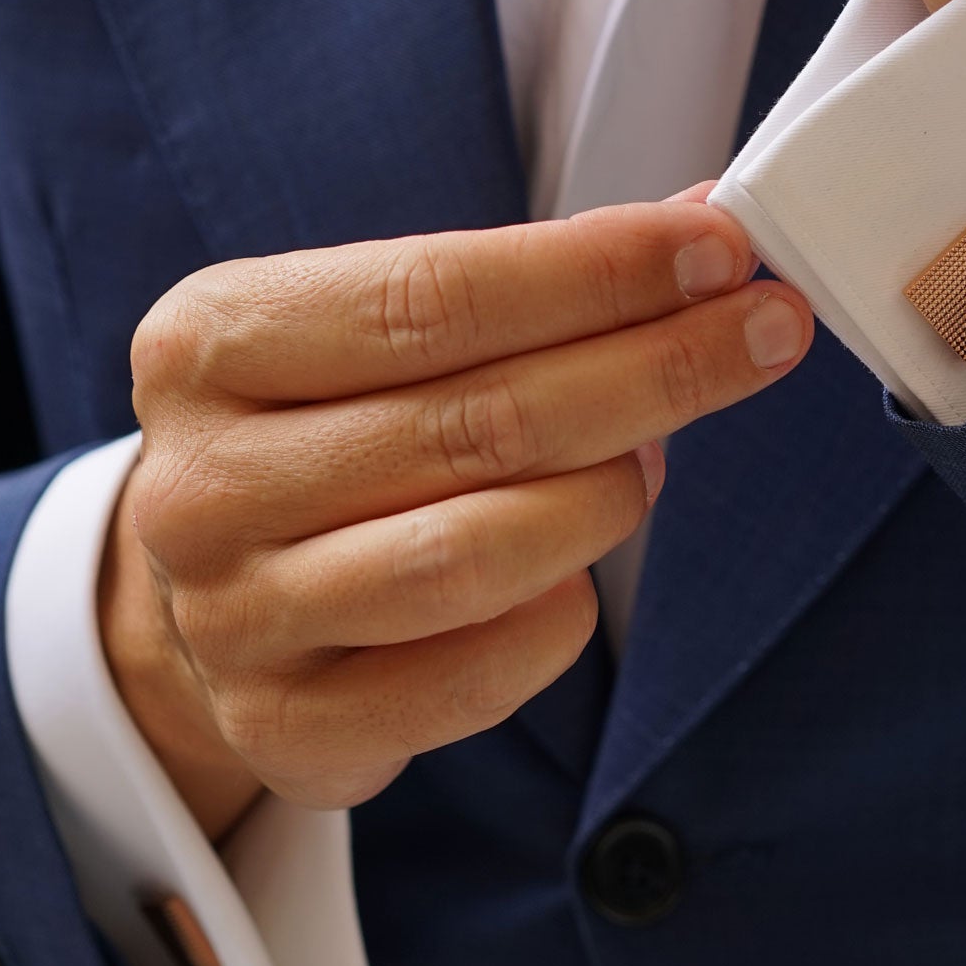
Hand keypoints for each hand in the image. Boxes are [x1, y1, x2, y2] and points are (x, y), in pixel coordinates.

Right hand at [100, 197, 809, 839]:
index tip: (721, 250)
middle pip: (473, 422)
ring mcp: (233, 618)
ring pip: (470, 556)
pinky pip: (467, 679)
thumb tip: (705, 236)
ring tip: (654, 464)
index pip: (431, 295)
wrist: (205, 597)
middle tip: (762, 335)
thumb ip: (524, 284)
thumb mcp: (375, 331)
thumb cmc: (327, 436)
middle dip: (650, 369)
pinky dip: (555, 621)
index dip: (595, 272)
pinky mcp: (285, 729)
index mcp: (209, 343)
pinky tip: (580, 578)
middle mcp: (203, 482)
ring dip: (603, 499)